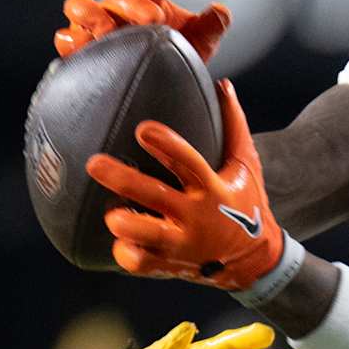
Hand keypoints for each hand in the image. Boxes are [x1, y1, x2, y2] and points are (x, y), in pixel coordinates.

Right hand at [55, 0, 231, 62]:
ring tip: (106, 29)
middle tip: (151, 20)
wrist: (153, 90)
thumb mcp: (198, 45)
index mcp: (143, 1)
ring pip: (78, 7)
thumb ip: (211, 27)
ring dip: (91, 14)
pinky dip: (68, 41)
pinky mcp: (77, 51)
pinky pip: (64, 40)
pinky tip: (79, 49)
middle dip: (130, 4)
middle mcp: (116, 10)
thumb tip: (222, 11)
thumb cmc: (174, 58)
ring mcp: (93, 29)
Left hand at [86, 80, 281, 290]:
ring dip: (125, 224)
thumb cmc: (246, 204)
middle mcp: (196, 216)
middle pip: (155, 196)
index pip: (188, 162)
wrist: (254, 261)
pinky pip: (142, 263)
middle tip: (94, 163)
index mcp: (212, 188)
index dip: (166, 145)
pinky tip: (118, 241)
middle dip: (123, 180)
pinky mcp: (171, 264)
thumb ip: (234, 125)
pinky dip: (127, 254)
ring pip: (146, 235)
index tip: (142, 129)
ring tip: (110, 213)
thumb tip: (222, 84)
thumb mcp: (247, 165)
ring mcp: (182, 244)